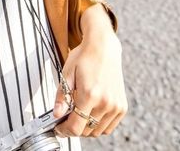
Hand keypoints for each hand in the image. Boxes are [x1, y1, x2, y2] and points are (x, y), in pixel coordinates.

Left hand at [53, 14, 126, 137]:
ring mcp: (115, 106)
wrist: (104, 47)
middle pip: (86, 131)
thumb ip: (62, 97)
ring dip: (86, 128)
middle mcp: (105, 102)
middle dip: (74, 128)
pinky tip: (91, 113)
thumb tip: (57, 115)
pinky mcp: (122, 107)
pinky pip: (108, 127)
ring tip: (79, 114)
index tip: (58, 128)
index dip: (64, 131)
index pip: (76, 127)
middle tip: (66, 119)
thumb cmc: (84, 57)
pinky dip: (98, 125)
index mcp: (90, 94)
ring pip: (97, 131)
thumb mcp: (67, 74)